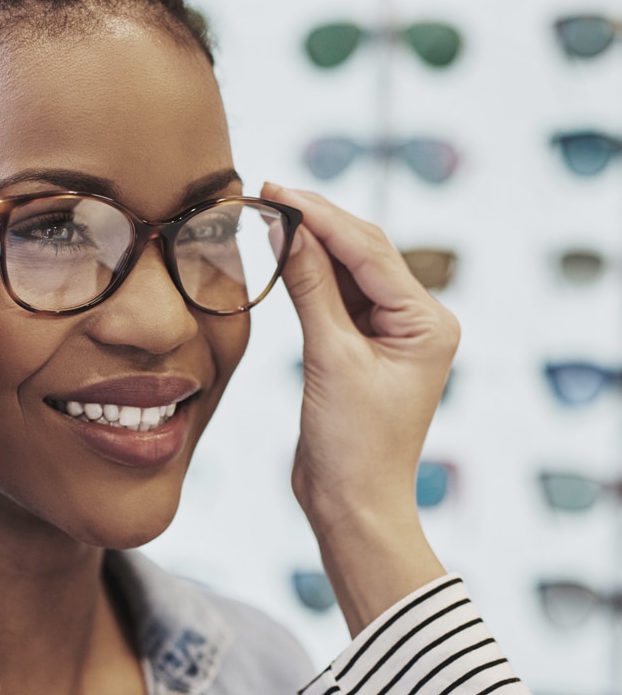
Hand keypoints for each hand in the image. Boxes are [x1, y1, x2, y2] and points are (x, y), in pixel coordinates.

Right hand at [264, 184, 458, 633]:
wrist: (351, 504)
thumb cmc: (353, 445)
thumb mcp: (331, 359)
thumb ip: (311, 290)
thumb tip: (287, 230)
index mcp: (427, 322)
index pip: (369, 252)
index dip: (321, 218)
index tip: (277, 190)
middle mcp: (417, 322)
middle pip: (363, 254)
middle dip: (316, 223)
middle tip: (268, 192)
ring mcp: (390, 336)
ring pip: (348, 274)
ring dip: (310, 247)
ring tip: (268, 215)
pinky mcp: (362, 350)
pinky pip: (335, 301)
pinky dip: (308, 279)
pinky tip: (281, 255)